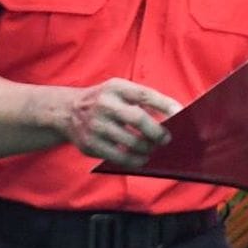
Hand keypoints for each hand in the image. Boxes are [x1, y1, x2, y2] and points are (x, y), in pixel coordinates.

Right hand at [65, 78, 180, 166]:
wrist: (67, 111)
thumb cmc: (104, 100)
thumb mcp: (119, 90)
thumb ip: (143, 99)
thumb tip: (174, 115)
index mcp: (115, 87)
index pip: (144, 94)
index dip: (164, 104)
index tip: (181, 114)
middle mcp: (104, 104)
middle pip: (137, 118)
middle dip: (157, 131)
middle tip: (166, 139)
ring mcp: (95, 125)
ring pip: (130, 141)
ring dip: (147, 148)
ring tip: (153, 149)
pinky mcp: (89, 144)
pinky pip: (117, 156)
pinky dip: (133, 160)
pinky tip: (141, 159)